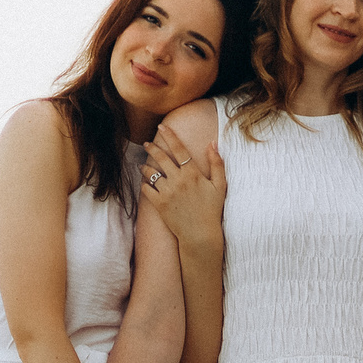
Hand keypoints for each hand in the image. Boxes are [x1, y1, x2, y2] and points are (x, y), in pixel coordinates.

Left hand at [140, 127, 224, 255]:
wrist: (200, 235)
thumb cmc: (212, 210)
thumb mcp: (220, 185)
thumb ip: (217, 163)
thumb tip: (212, 143)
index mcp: (193, 173)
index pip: (179, 148)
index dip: (169, 136)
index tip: (161, 127)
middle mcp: (178, 180)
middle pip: (161, 158)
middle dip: (152, 147)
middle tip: (147, 143)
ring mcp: (167, 192)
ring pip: (151, 173)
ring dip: (145, 166)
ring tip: (143, 165)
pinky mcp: (159, 204)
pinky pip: (146, 189)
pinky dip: (144, 184)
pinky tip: (144, 182)